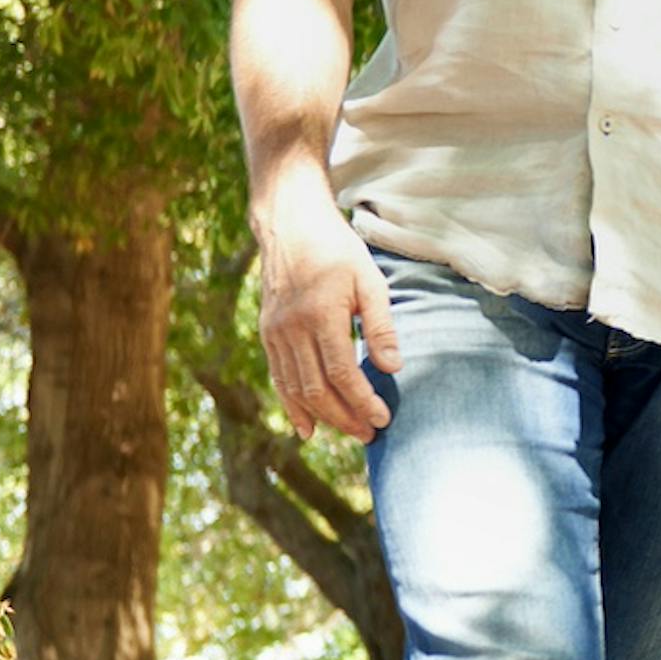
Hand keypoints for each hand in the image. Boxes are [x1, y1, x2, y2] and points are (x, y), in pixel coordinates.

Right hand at [255, 196, 397, 437]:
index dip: (363, 401)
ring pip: (296, 389)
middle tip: (370, 434)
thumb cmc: (337, 251)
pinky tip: (307, 428)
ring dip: (323, 416)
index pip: (342, 373)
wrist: (291, 225)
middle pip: (317, 389)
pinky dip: (292, 405)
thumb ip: (381, 327)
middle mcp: (292, 329)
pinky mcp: (267, 333)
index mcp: (321, 315)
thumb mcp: (369, 281)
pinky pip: (278, 377)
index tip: (383, 418)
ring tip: (349, 431)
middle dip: (345, 417)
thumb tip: (393, 369)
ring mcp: (275, 333)